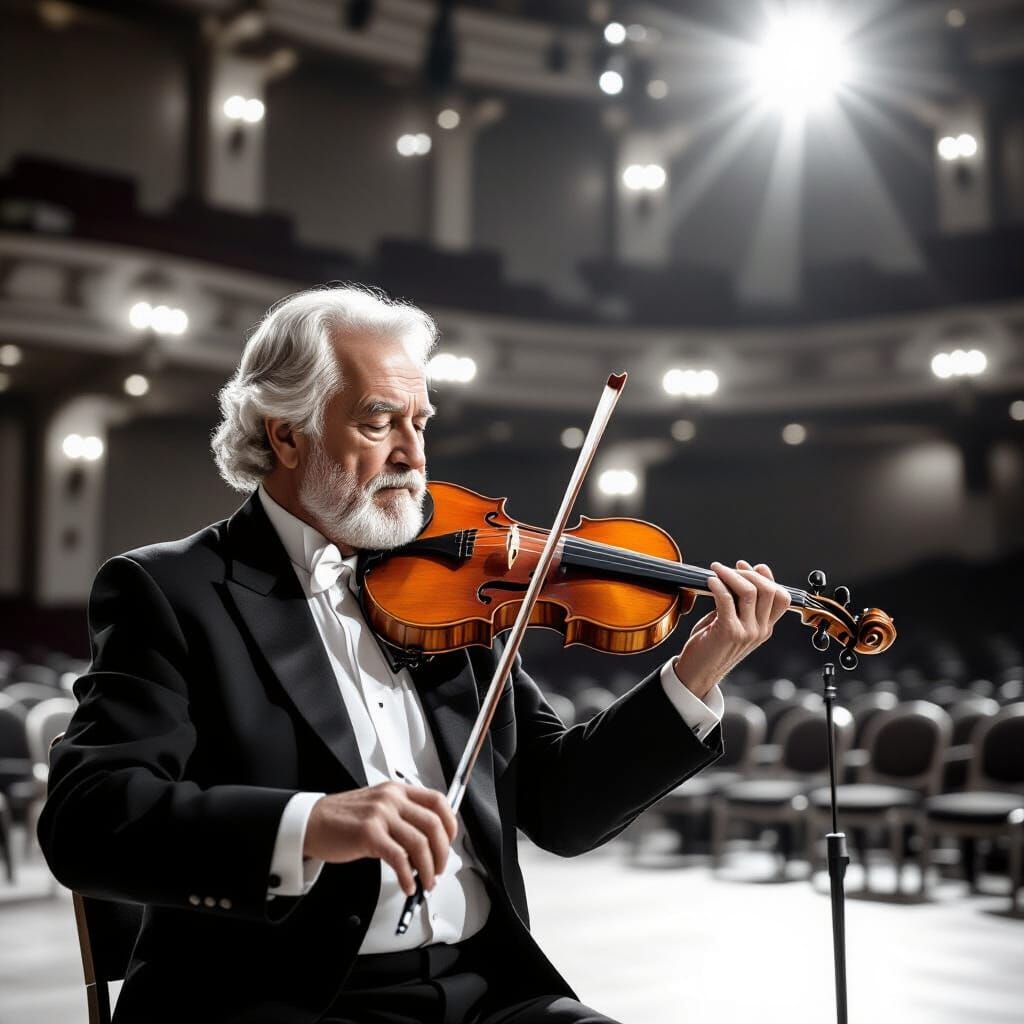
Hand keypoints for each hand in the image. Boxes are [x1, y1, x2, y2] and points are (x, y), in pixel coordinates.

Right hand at [303, 782, 457, 895]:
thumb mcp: (377, 807)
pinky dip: (408, 876)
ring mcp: (380, 815)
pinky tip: (408, 885)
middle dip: (442, 852)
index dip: (450, 823)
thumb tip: (427, 843)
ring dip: (428, 869)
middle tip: (439, 869)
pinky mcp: (369, 834)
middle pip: (433, 824)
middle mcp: (392, 799)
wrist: (311, 822)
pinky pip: (399, 858)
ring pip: (420, 843)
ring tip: (426, 882)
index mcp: (397, 790)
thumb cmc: (343, 818)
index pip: (437, 801)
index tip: (450, 841)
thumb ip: (401, 817)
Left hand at [673, 559, 790, 699]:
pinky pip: (726, 600)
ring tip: (716, 569)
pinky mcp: (728, 632)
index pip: (782, 598)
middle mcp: (760, 630)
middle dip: (747, 573)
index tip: (746, 566)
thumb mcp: (732, 622)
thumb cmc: (711, 645)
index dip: (767, 577)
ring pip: (749, 592)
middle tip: (728, 568)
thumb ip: (739, 602)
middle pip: (767, 590)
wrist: (698, 672)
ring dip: (730, 575)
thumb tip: (742, 572)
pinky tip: (709, 580)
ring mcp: (746, 632)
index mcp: (765, 628)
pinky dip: (718, 585)